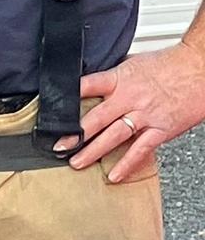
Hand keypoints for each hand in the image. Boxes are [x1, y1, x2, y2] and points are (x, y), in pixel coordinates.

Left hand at [56, 40, 204, 182]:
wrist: (198, 68)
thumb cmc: (167, 64)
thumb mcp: (131, 65)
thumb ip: (112, 78)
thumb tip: (92, 86)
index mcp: (119, 79)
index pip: (85, 87)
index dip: (66, 99)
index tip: (49, 113)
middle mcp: (129, 98)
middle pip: (95, 118)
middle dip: (74, 134)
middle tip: (58, 146)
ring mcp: (145, 115)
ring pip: (113, 136)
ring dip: (93, 151)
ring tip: (76, 162)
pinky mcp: (161, 129)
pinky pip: (141, 150)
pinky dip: (127, 164)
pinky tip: (114, 175)